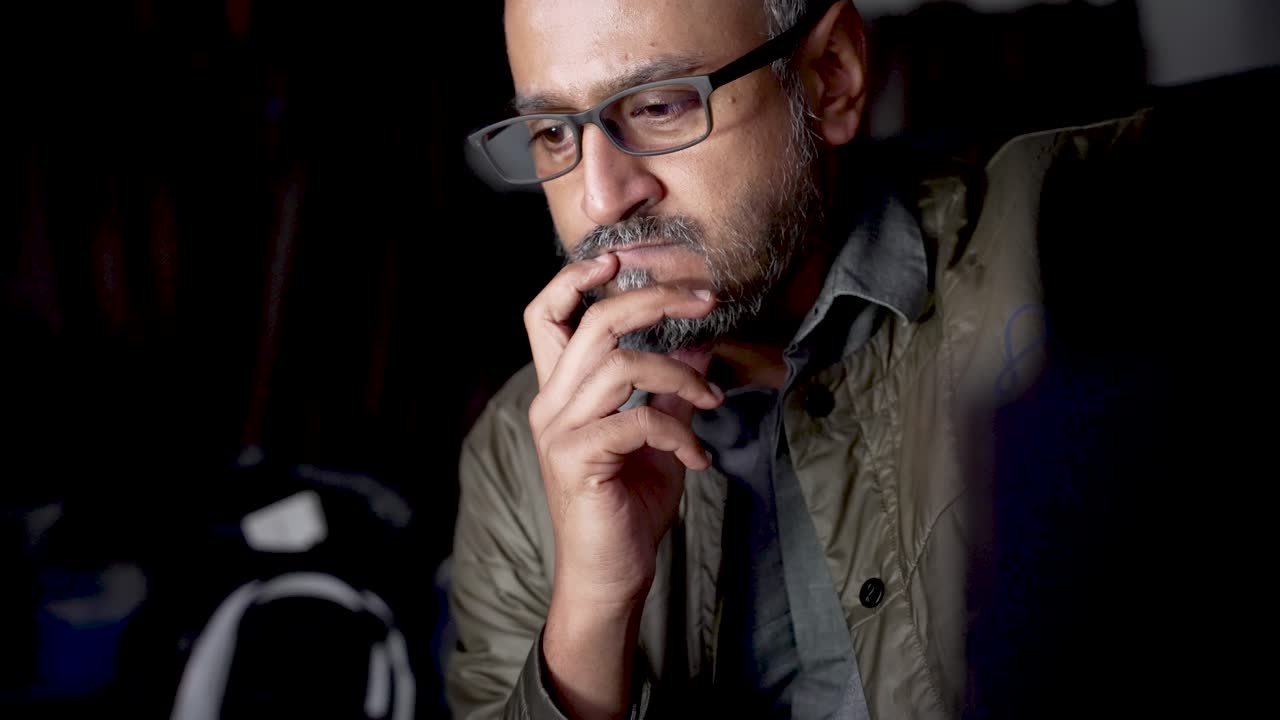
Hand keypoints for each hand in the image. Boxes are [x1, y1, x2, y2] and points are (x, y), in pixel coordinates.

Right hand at [523, 253, 721, 717]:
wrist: (611, 573)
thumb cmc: (629, 502)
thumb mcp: (657, 431)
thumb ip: (668, 386)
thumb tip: (701, 340)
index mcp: (561, 389)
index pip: (545, 315)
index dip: (575, 278)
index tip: (619, 259)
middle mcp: (551, 402)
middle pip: (594, 322)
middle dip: (654, 299)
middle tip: (705, 300)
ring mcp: (560, 430)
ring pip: (619, 364)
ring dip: (680, 375)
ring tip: (712, 402)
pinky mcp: (579, 459)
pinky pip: (637, 419)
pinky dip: (679, 432)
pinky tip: (698, 458)